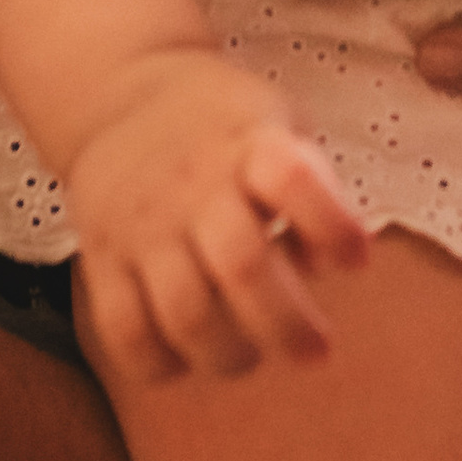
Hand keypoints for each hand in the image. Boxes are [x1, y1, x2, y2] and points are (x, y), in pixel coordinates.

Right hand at [65, 50, 369, 391]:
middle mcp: (193, 187)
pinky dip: (159, 362)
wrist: (120, 98)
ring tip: (249, 353)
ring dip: (229, 353)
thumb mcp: (281, 126)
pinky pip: (123, 330)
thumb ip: (315, 190)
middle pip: (242, 266)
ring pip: (184, 313)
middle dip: (288, 324)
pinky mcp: (103, 260)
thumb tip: (331, 266)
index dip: (333, 226)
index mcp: (249, 145)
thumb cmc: (222, 126)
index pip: (292, 179)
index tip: (358, 261)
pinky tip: (186, 358)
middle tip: (316, 350)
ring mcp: (144, 226)